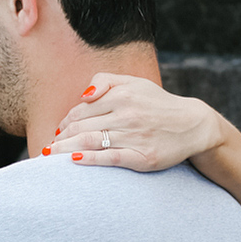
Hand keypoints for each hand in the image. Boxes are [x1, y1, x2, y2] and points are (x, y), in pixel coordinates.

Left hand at [45, 73, 225, 169]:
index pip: (81, 110)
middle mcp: (126, 114)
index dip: (65, 122)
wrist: (192, 125)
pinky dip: (89, 159)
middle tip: (48, 149)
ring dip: (66, 150)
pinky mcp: (143, 157)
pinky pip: (110, 158)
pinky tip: (74, 161)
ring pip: (90, 142)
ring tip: (51, 157)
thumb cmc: (158, 104)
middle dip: (60, 138)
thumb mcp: (135, 82)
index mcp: (121, 95)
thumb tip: (83, 95)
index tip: (57, 132)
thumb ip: (106, 80)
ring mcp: (135, 136)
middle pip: (81, 127)